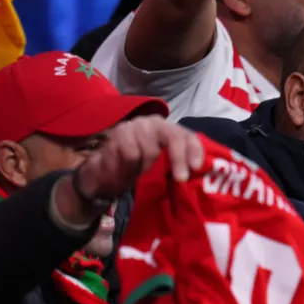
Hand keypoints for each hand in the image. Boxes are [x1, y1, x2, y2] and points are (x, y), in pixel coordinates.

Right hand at [74, 115, 204, 201]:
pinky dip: (130, 167)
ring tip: (140, 174)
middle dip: (178, 159)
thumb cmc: (140, 169)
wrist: (108, 169)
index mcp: (170, 130)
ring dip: (146, 169)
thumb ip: (177, 167)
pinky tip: (125, 170)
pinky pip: (131, 154)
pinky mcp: (119, 133)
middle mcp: (156, 123)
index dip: (194, 150)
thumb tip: (195, 176)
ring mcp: (137, 126)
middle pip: (173, 137)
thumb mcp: (162, 169)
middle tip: (180, 179)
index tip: (196, 167)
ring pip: (150, 150)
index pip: (187, 136)